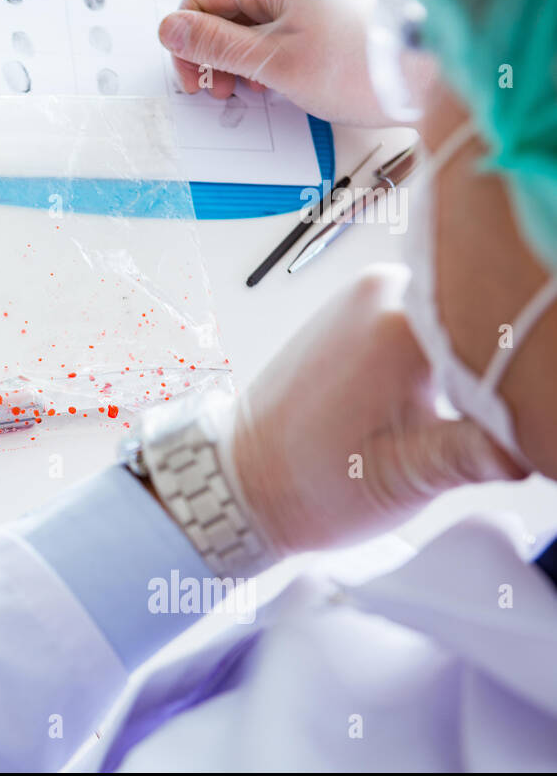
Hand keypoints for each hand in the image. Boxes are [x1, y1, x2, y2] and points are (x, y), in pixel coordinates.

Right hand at [158, 0, 390, 126]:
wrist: (427, 77)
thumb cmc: (362, 68)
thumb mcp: (274, 63)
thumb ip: (216, 46)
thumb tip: (170, 30)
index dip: (189, 37)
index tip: (194, 75)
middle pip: (228, 8)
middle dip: (215, 52)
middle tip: (219, 90)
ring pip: (252, 21)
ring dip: (239, 58)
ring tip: (248, 90)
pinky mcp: (328, 12)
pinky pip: (279, 28)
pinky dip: (266, 56)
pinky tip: (273, 83)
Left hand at [226, 266, 524, 554]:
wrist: (247, 476)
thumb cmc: (313, 484)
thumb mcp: (408, 477)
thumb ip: (481, 451)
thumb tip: (541, 444)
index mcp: (397, 326)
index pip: (503, 324)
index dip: (530, 371)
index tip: (535, 407)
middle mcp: (383, 291)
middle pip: (483, 311)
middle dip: (507, 360)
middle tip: (497, 421)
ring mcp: (369, 293)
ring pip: (460, 313)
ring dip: (479, 354)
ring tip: (468, 411)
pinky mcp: (361, 307)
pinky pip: (429, 315)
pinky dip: (450, 348)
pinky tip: (450, 393)